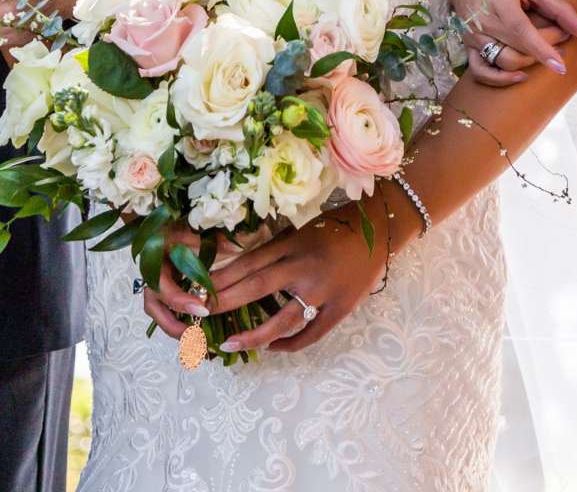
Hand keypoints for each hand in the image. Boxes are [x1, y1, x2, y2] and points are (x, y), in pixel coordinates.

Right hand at [140, 223, 212, 336]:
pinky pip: (167, 308)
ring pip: (159, 310)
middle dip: (173, 326)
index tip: (203, 309)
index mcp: (153, 261)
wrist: (157, 217)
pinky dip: (179, 320)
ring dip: (175, 327)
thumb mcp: (190, 226)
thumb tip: (236, 247)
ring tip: (198, 343)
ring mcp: (155, 282)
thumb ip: (210, 237)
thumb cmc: (173, 220)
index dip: (181, 301)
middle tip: (197, 339)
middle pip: (154, 307)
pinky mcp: (164, 286)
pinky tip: (196, 330)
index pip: (163, 288)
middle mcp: (151, 275)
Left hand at [205, 208, 385, 355]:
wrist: (379, 230)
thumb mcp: (299, 232)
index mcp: (292, 245)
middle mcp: (304, 268)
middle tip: (199, 315)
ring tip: (229, 343)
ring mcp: (323, 292)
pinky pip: (310, 334)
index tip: (197, 289)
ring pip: (282, 320)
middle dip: (224, 303)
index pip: (248, 263)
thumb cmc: (335, 228)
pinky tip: (271, 348)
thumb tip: (237, 271)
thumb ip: (274, 252)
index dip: (221, 278)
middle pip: (256, 287)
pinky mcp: (340, 309)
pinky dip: (288, 345)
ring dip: (253, 335)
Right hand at [446, 0, 576, 85]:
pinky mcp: (467, 45)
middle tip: (564, 38)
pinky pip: (481, 71)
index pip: (521, 32)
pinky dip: (500, 79)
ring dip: (531, 62)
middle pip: (517, 49)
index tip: (562, 66)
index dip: (542, 50)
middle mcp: (483, 22)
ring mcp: (472, 36)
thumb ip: (560, 9)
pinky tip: (522, 75)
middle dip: (546, 50)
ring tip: (551, 52)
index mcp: (498, 2)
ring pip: (504, 62)